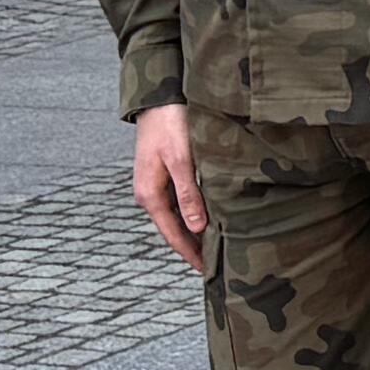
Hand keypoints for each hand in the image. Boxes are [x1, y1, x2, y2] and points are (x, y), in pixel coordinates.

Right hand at [130, 102, 206, 273]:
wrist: (159, 98)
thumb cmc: (170, 125)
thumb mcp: (181, 160)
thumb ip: (188, 194)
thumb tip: (196, 229)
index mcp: (150, 195)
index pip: (173, 235)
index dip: (190, 254)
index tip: (207, 271)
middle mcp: (151, 194)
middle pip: (175, 229)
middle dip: (194, 247)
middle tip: (218, 265)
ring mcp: (157, 184)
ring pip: (179, 215)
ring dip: (195, 231)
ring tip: (218, 247)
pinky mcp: (166, 173)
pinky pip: (181, 201)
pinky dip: (195, 213)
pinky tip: (210, 217)